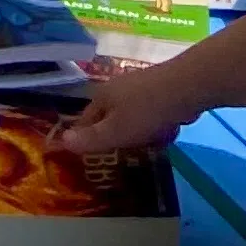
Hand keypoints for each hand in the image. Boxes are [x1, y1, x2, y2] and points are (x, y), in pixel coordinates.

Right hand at [59, 65, 193, 154]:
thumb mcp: (115, 131)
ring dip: (134, 131)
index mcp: (101, 96)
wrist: (184, 89)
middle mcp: (116, 88)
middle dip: (112, 135)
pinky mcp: (156, 90)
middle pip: (107, 117)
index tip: (90, 158)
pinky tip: (161, 134)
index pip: (84, 120)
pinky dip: (151, 124)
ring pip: (128, 115)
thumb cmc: (145, 112)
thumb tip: (61, 141)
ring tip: (142, 148)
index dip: (85, 139)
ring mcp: (137, 87)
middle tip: (119, 157)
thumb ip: (91, 138)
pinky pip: (147, 112)